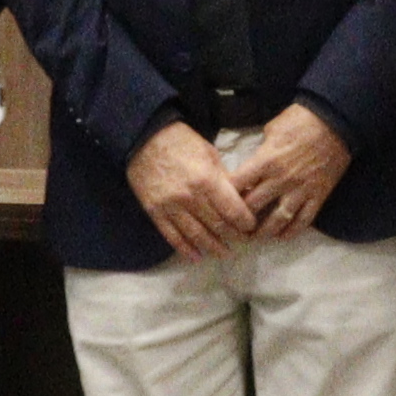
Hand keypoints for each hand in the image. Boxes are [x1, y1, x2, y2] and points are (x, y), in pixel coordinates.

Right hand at [125, 116, 257, 259]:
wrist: (144, 138)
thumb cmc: (182, 143)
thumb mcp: (210, 154)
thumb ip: (225, 179)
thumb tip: (244, 197)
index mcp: (207, 180)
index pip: (233, 211)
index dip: (246, 223)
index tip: (251, 227)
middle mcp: (190, 198)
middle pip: (217, 226)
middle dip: (233, 236)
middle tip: (242, 241)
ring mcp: (170, 207)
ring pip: (196, 235)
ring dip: (213, 247)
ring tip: (224, 253)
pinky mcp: (155, 212)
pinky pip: (172, 236)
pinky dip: (185, 249)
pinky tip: (196, 256)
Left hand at [224, 102, 348, 237]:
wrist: (336, 122)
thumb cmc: (301, 120)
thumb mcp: (272, 129)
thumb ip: (261, 150)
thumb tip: (254, 163)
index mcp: (265, 161)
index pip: (237, 184)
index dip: (225, 194)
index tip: (220, 199)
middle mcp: (280, 180)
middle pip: (253, 207)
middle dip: (240, 217)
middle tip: (233, 223)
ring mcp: (300, 190)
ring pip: (277, 220)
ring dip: (263, 232)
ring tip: (255, 237)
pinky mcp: (318, 196)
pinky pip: (303, 220)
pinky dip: (291, 231)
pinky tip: (282, 236)